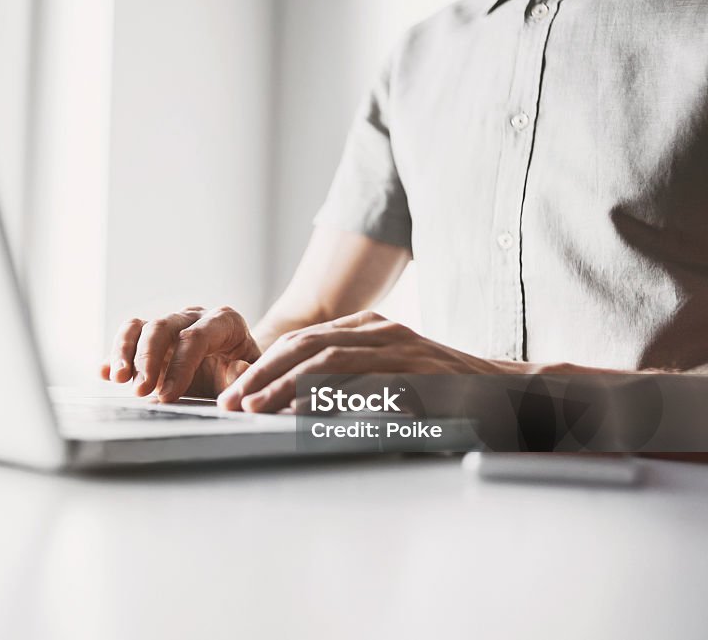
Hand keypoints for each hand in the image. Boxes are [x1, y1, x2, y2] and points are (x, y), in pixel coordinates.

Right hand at [100, 306, 261, 401]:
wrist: (233, 370)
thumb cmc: (244, 373)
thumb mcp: (252, 376)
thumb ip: (245, 376)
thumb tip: (236, 369)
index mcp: (223, 321)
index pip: (196, 337)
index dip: (180, 366)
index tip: (169, 395)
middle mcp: (193, 317)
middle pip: (162, 326)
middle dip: (148, 359)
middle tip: (140, 390)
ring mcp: (169, 325)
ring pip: (140, 326)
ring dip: (124, 352)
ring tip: (117, 379)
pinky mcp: (150, 338)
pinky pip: (128, 337)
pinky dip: (114, 354)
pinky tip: (105, 372)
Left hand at [217, 310, 525, 411]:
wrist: (514, 396)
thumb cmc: (448, 395)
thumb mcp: (392, 380)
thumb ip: (352, 385)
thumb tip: (295, 407)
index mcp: (370, 329)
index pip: (303, 341)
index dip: (264, 366)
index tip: (234, 393)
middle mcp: (382, 331)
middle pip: (305, 346)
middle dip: (261, 375)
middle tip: (230, 403)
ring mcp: (401, 349)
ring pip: (326, 360)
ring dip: (284, 386)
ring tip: (254, 409)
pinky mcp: (419, 374)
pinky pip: (364, 384)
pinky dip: (328, 398)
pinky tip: (301, 415)